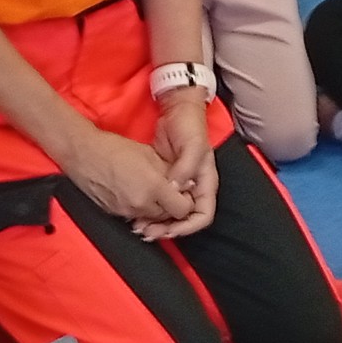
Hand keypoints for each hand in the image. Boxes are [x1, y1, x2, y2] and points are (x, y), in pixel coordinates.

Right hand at [62, 127, 194, 224]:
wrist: (82, 154)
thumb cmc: (115, 149)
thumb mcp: (149, 155)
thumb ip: (170, 173)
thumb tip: (184, 185)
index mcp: (153, 187)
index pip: (182, 209)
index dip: (184, 201)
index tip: (181, 191)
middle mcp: (141, 204)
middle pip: (167, 216)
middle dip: (169, 205)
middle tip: (166, 190)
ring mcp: (126, 211)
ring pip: (150, 217)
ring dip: (154, 207)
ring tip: (148, 189)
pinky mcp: (114, 214)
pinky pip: (134, 215)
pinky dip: (138, 207)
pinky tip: (133, 192)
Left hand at [136, 96, 216, 240]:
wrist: (176, 110)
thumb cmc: (189, 125)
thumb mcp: (192, 145)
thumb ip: (185, 168)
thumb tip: (175, 190)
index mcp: (206, 183)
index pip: (202, 215)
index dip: (187, 227)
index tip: (169, 230)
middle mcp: (193, 188)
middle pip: (184, 219)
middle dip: (168, 229)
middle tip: (147, 232)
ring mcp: (178, 185)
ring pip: (170, 213)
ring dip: (156, 223)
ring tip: (139, 227)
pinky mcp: (164, 181)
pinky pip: (158, 202)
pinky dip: (149, 210)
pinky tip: (135, 214)